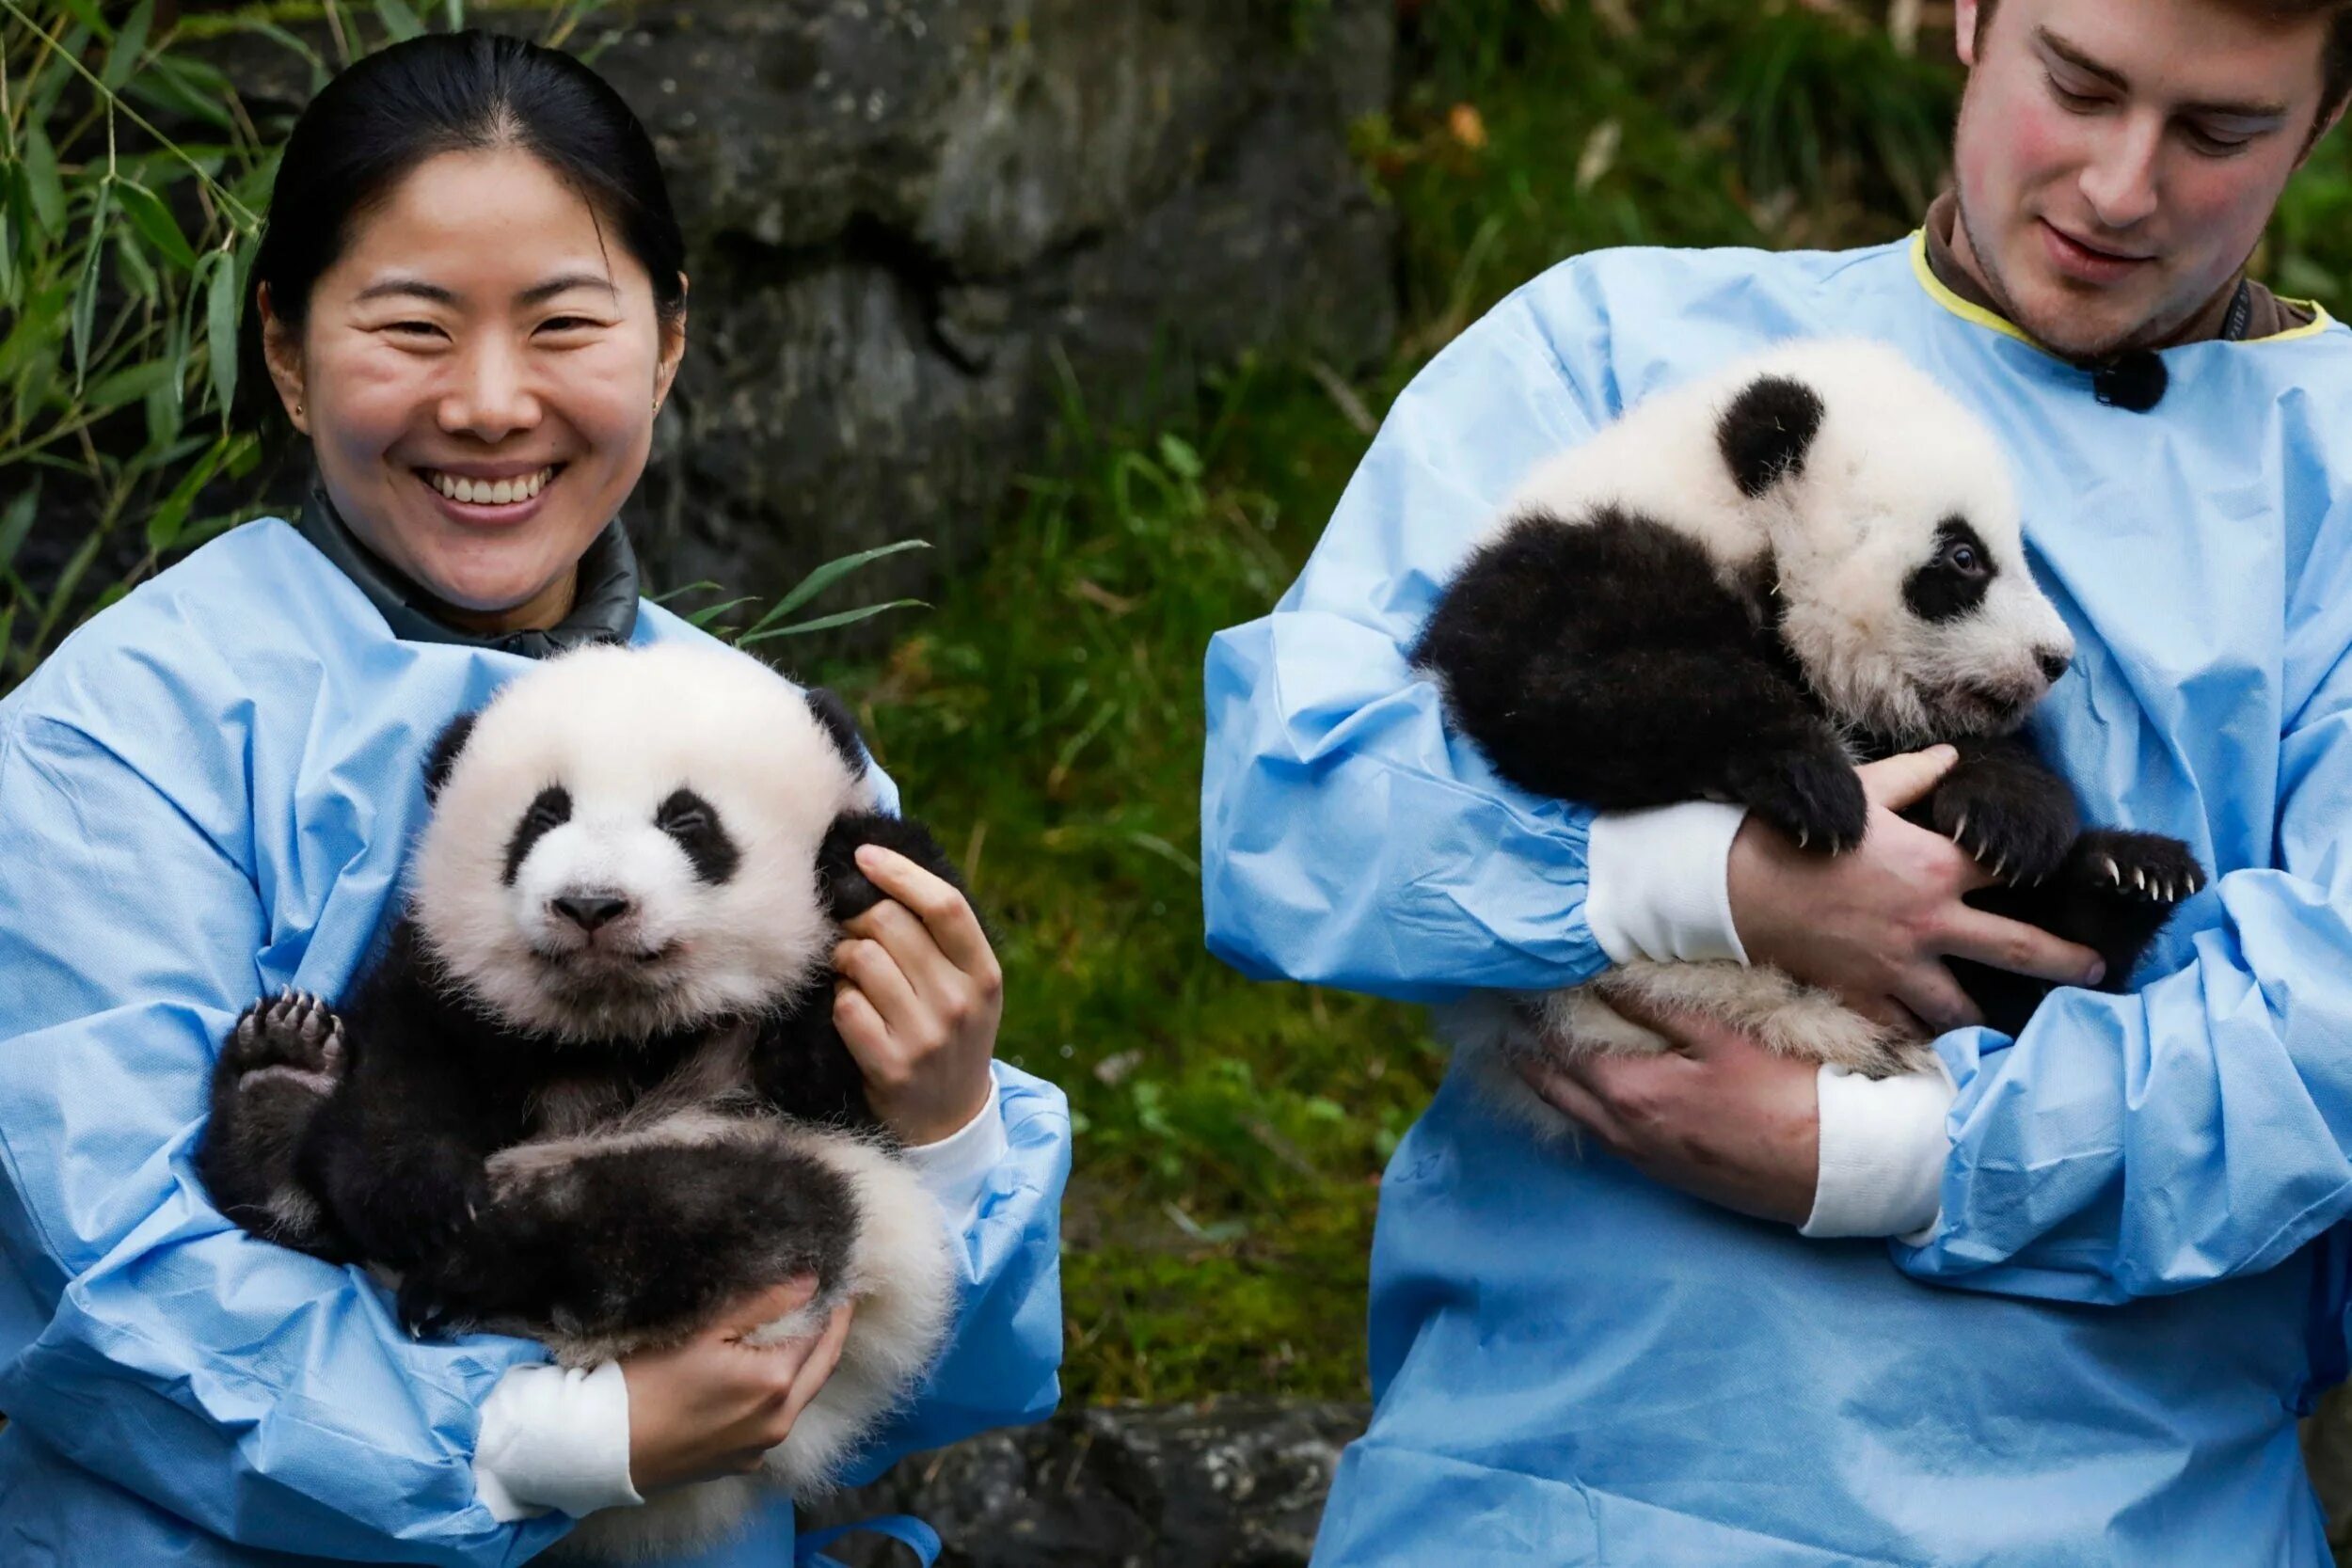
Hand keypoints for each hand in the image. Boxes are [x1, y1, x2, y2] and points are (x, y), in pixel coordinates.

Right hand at [622, 1277, 853, 1493]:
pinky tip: (766, 1373)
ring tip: (803, 1329)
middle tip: (837, 1301)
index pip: (821, 1333)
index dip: (830, 1304)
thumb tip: (810, 1281)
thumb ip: (764, 1302)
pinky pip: (775, 1422)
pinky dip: (781, 1393)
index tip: (837, 1281)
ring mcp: (761, 1448)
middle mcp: (779, 1422)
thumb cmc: (645, 1381)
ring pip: (801, 1397)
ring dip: (807, 1363)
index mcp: (775, 1384)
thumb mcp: (704, 1329)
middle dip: (832, 1332)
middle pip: (822, 1367)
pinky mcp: (741, 1464)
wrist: (600, 1449)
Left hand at [832, 844, 1002, 1144]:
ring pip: (862, 960)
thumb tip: (881, 870)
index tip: (865, 856)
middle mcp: (960, 1002)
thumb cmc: (951, 1034)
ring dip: (845, 960)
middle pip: (892, 925)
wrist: (949, 1118)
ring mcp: (926, 1035)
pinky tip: (852, 1010)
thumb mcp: (969, 986)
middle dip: (859, 917)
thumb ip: (940, 937)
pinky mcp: (890, 1065)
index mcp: (985, 974)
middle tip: (852, 929)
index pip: (945, 905)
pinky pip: (845, 1006)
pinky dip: (839, 1001)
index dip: (900, 873)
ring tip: (853, 973)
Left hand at [1517, 992, 1821, 1224]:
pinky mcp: (1664, 1173)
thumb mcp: (1722, 1038)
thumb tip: (1607, 980)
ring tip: (1524, 1055)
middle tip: (1500, 1024)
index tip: (1511, 993)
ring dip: (1547, 1084)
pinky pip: (1602, 1137)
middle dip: (1524, 1054)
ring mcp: (1642, 1158)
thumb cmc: (1784, 1094)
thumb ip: (1660, 1007)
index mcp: (1631, 1092)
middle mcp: (1623, 1131)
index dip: (1534, 1018)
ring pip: (1576, 1117)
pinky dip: (1579, 1110)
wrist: (1833, 1170)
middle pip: (1555, 1087)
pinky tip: (1581, 1097)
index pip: (1562, 1048)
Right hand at [1727, 745, 2103, 1034]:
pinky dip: (1924, 1033)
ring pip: (1966, 1005)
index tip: (2063, 880)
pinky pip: (1909, 1028)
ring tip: (2004, 1020)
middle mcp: (1930, 923)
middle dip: (2068, 962)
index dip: (2044, 873)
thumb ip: (1915, 774)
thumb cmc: (1797, 834)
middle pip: (2022, 950)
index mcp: (1936, 867)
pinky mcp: (1864, 997)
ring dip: (1987, 1012)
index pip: (2014, 871)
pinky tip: (1935, 1037)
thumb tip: (1952, 756)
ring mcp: (1899, 968)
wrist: (1729, 886)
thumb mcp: (1860, 791)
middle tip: (2097, 973)